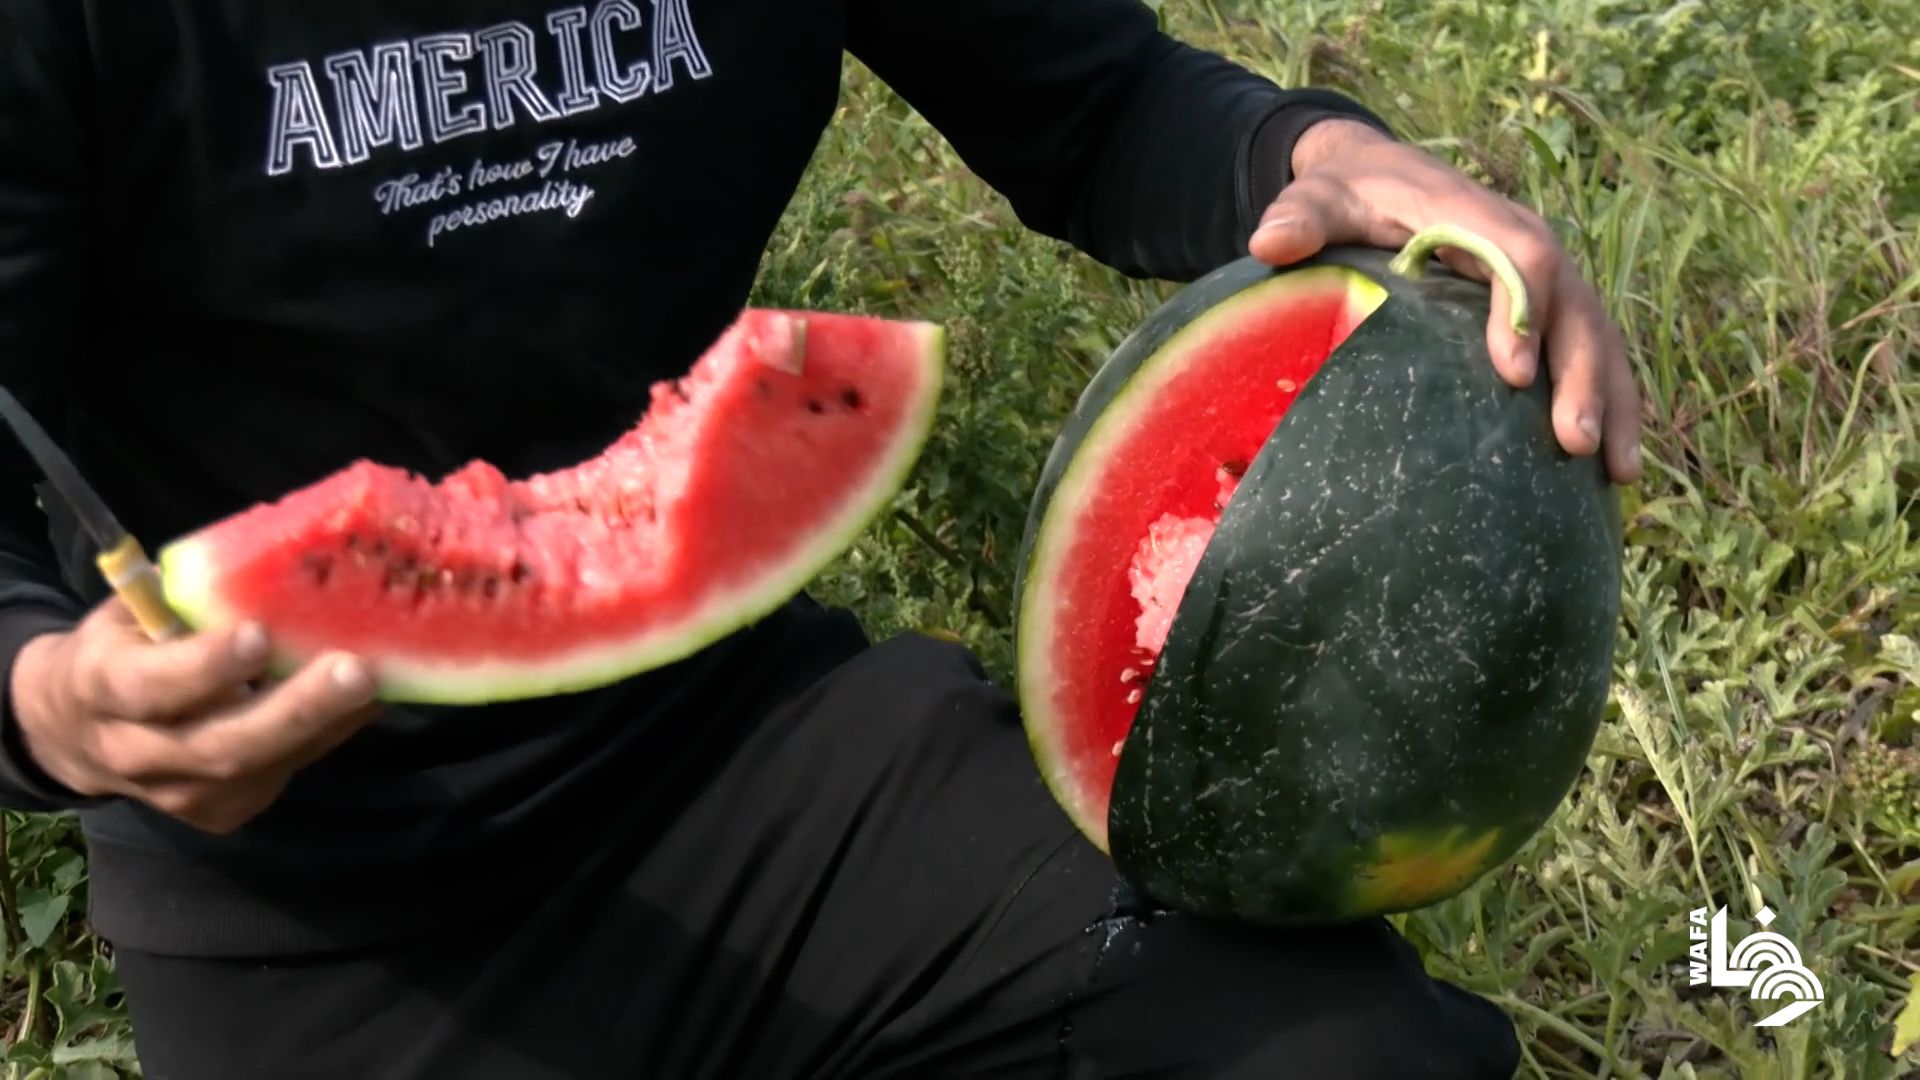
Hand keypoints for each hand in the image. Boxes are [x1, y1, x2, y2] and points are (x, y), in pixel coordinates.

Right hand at [11, 599, 379, 833]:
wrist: (77, 731)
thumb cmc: (123, 648)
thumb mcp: (133, 614)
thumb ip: (187, 601)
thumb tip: (278, 563)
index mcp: (102, 689)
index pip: (150, 686)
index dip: (205, 665)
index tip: (257, 635)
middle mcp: (138, 753)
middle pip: (222, 744)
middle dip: (296, 708)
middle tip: (356, 670)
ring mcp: (182, 794)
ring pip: (262, 765)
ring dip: (327, 723)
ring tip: (378, 682)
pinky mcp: (221, 812)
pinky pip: (284, 773)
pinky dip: (328, 736)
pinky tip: (365, 703)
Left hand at [1249, 118, 1641, 485]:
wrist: (1379, 175)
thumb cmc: (1348, 193)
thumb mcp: (1318, 196)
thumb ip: (1300, 216)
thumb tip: (1268, 241)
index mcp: (1475, 216)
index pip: (1520, 256)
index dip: (1523, 310)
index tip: (1514, 374)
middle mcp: (1524, 244)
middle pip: (1574, 307)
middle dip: (1584, 374)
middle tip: (1576, 443)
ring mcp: (1543, 280)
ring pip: (1595, 336)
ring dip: (1613, 401)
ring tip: (1618, 473)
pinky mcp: (1543, 310)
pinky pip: (1587, 353)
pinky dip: (1607, 404)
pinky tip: (1610, 473)